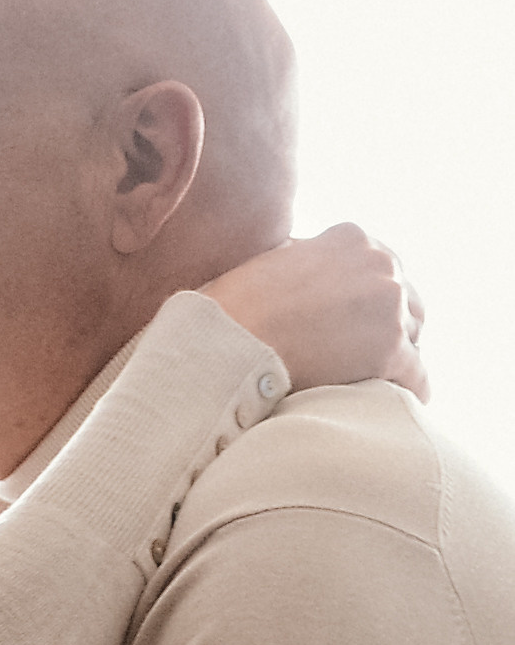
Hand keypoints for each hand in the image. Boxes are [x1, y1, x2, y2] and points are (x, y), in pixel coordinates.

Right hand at [203, 223, 427, 402]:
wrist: (225, 346)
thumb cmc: (229, 311)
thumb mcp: (270, 261)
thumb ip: (301, 256)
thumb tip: (301, 257)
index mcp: (352, 239)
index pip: (385, 271)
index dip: (368, 305)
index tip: (354, 329)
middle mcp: (380, 264)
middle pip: (407, 303)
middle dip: (386, 331)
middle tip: (359, 361)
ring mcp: (389, 306)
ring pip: (413, 340)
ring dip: (393, 362)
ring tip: (368, 385)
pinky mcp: (391, 350)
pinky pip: (418, 378)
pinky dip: (405, 393)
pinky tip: (387, 405)